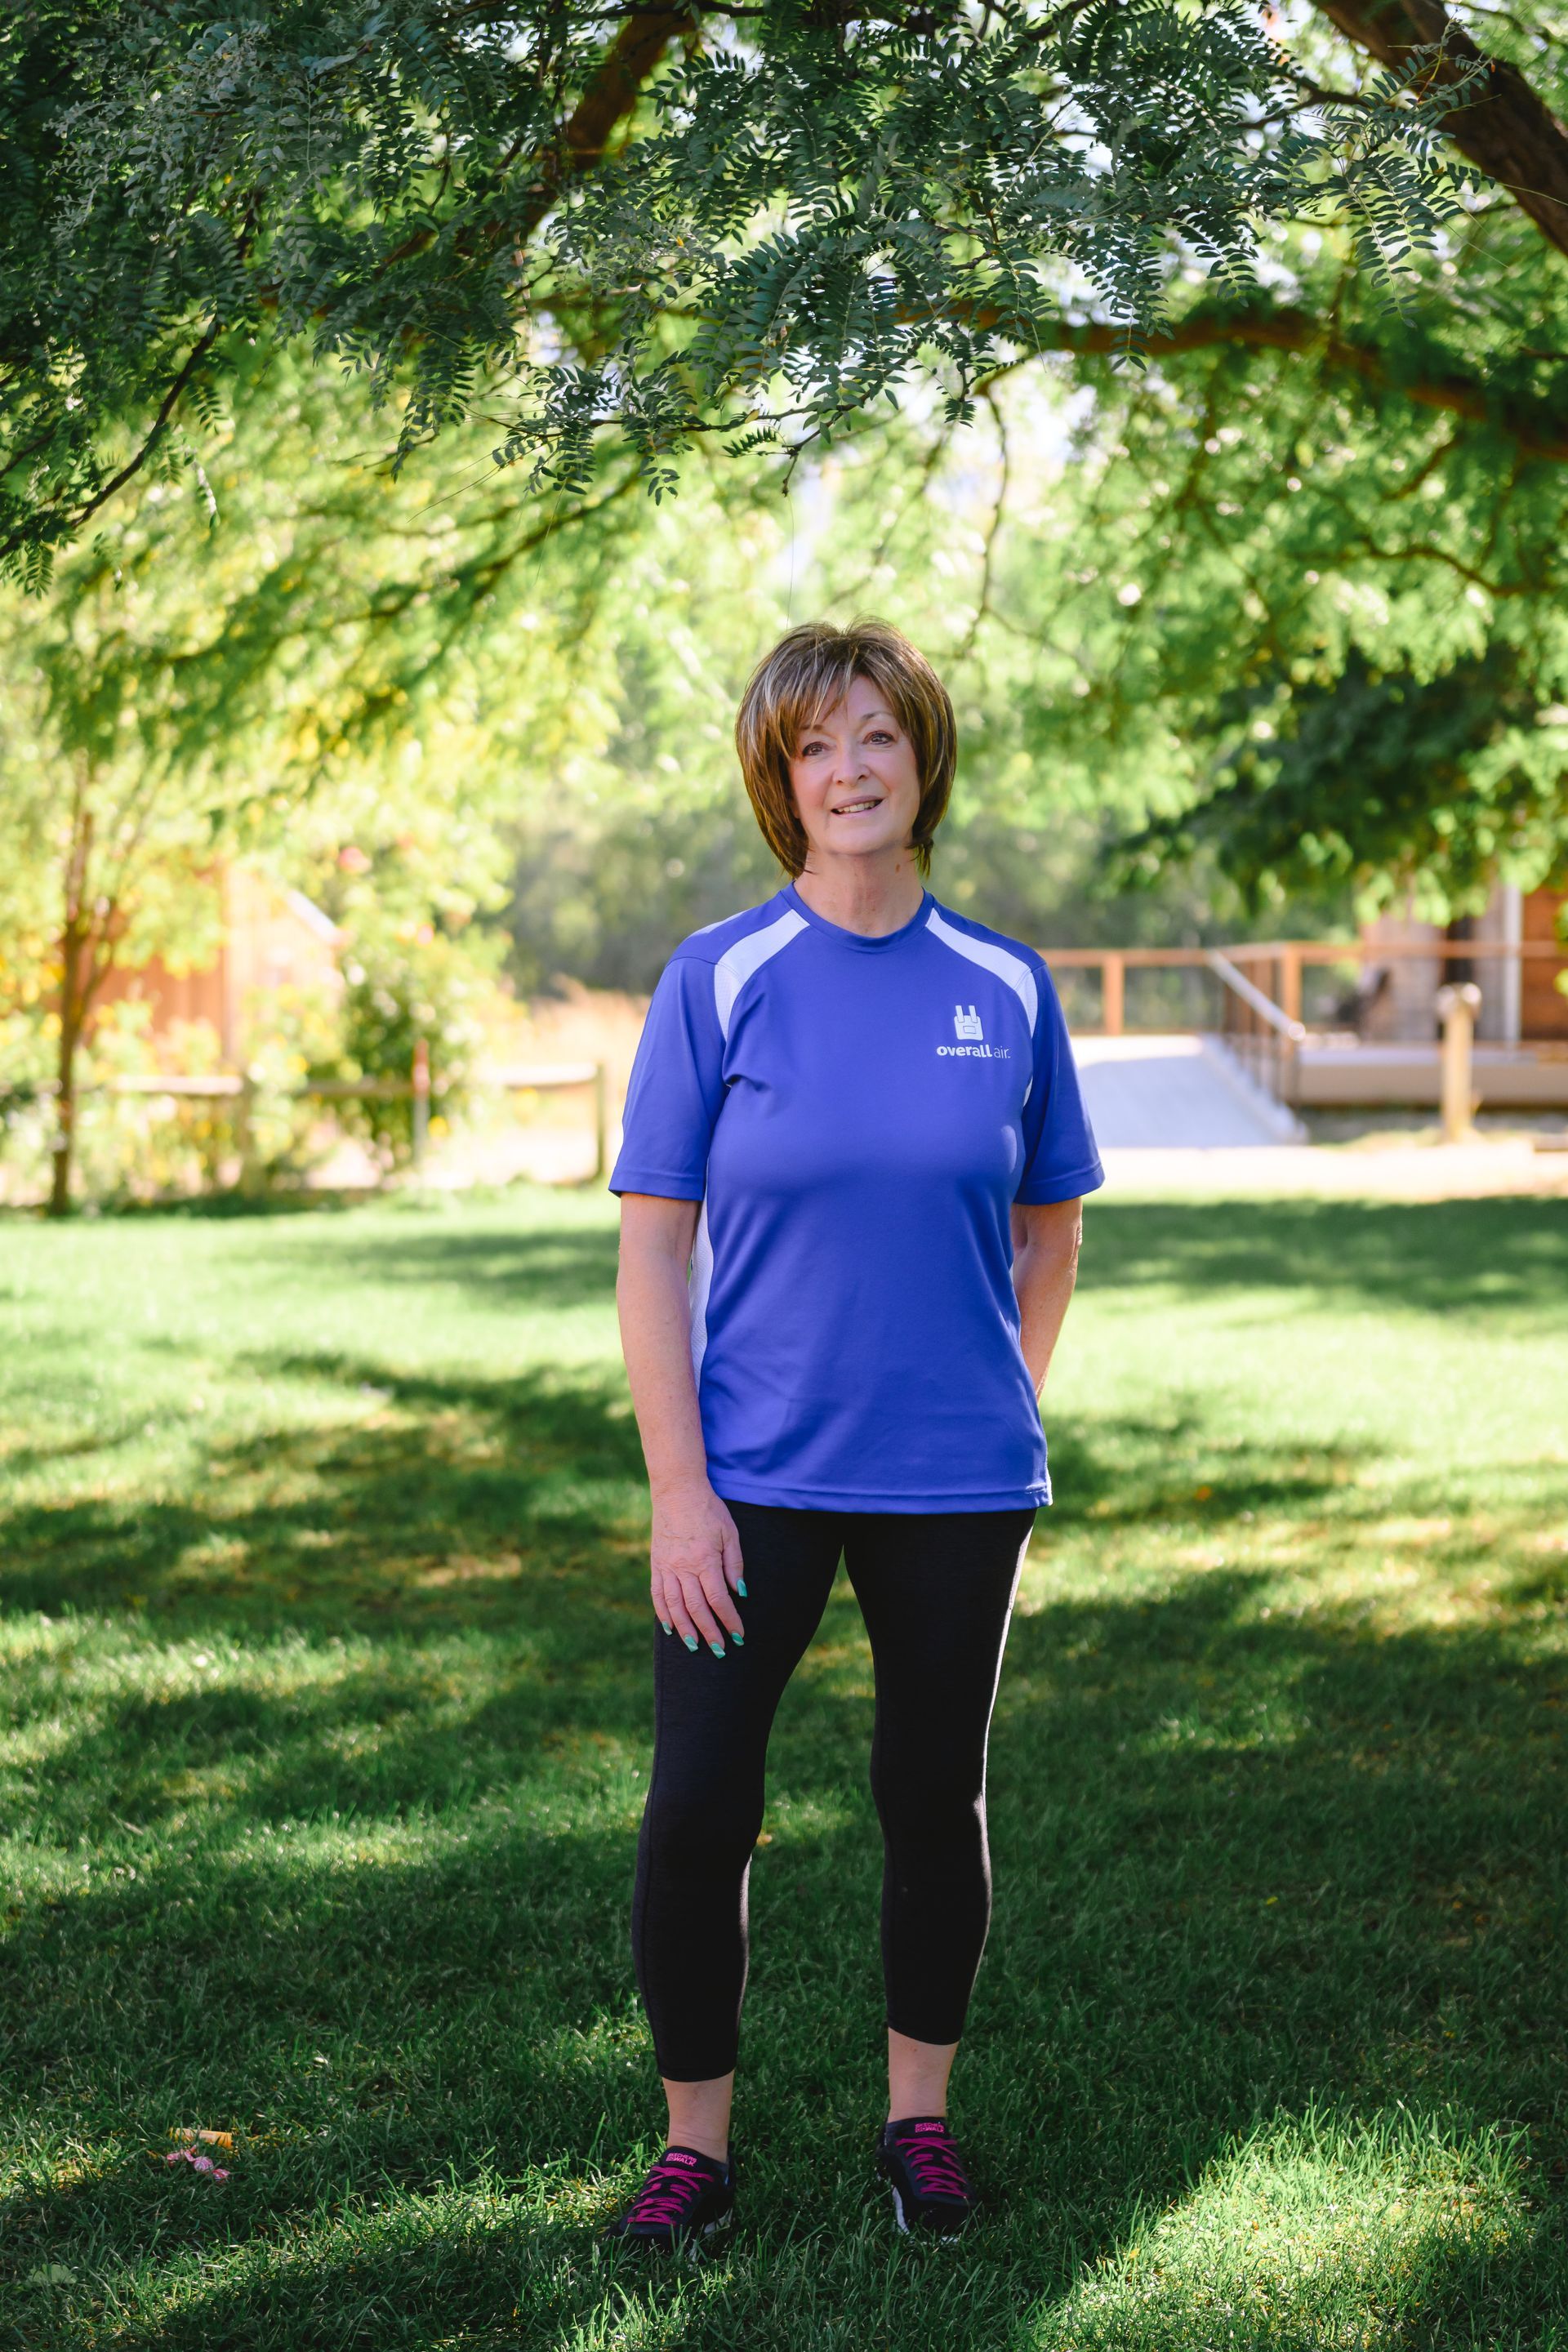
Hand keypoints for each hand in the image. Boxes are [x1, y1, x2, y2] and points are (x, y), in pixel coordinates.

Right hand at [650, 1481, 744, 1656]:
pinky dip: (664, 1614)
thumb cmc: (709, 1510)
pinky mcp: (656, 1564)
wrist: (677, 1491)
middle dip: (709, 1632)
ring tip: (695, 1646)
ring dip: (686, 1629)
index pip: (718, 1599)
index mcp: (705, 1559)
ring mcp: (666, 1567)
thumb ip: (734, 1564)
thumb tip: (740, 1592)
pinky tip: (671, 1628)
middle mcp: (683, 1567)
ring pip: (674, 1606)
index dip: (729, 1620)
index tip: (738, 1635)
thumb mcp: (730, 1532)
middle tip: (720, 1650)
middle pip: (696, 1608)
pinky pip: (657, 1595)